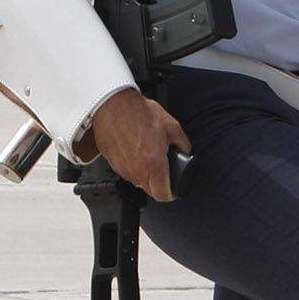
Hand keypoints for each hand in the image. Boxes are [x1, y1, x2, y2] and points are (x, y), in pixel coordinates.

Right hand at [86, 88, 191, 202]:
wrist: (113, 104)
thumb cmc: (139, 112)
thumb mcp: (171, 126)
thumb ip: (182, 143)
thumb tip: (186, 151)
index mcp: (154, 164)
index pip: (163, 195)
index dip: (171, 193)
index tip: (174, 188)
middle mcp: (136, 170)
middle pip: (150, 190)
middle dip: (159, 184)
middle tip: (163, 170)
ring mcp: (122, 168)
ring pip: (137, 181)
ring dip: (145, 174)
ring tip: (148, 156)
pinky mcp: (112, 163)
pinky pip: (126, 172)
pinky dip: (133, 166)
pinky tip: (136, 151)